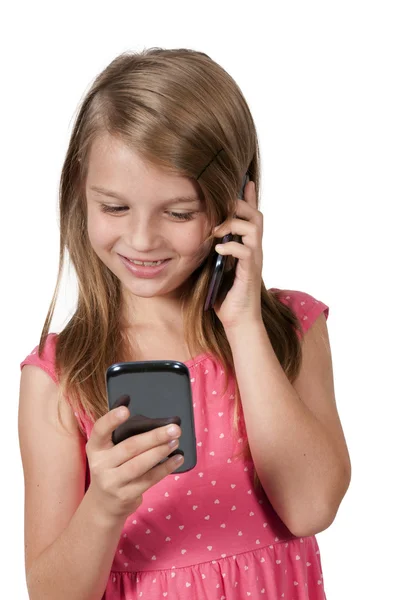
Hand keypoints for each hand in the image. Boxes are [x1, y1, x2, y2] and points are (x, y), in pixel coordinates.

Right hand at [85, 396, 183, 521]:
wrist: (104, 504)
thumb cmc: (111, 467)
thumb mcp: (107, 449)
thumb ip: (118, 428)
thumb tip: (127, 398)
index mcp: (95, 447)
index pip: (99, 431)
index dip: (111, 419)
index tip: (126, 409)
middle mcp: (100, 465)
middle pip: (129, 447)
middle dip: (154, 437)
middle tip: (174, 428)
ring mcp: (112, 482)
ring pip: (140, 465)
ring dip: (161, 452)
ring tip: (176, 441)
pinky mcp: (126, 495)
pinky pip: (149, 479)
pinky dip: (165, 468)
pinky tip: (177, 458)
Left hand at [212, 180, 263, 329]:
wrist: (237, 320)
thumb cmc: (225, 294)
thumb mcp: (215, 265)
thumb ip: (213, 248)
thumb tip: (200, 232)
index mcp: (246, 246)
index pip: (251, 216)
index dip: (249, 197)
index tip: (244, 180)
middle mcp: (254, 249)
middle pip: (256, 215)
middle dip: (240, 205)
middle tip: (223, 204)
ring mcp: (254, 260)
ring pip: (254, 228)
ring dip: (233, 224)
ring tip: (216, 230)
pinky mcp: (250, 272)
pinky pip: (246, 251)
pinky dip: (231, 246)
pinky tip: (219, 250)